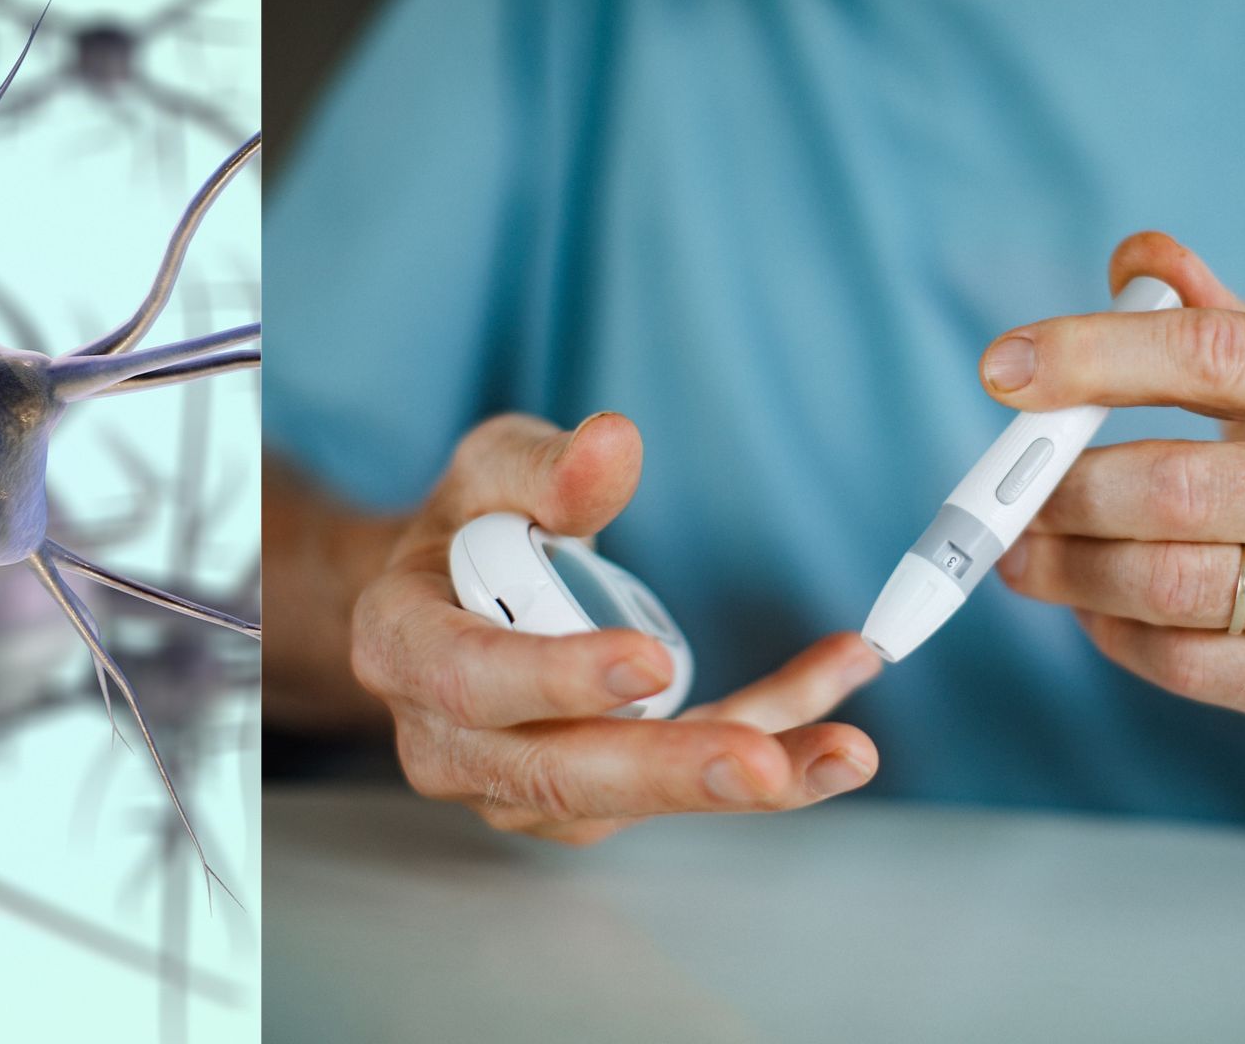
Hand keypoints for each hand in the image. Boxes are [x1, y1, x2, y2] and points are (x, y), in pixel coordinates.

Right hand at [350, 411, 881, 843]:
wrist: (451, 602)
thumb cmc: (468, 531)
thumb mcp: (492, 470)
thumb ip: (544, 465)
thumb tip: (614, 443)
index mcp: (401, 646)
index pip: (470, 678)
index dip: (555, 678)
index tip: (648, 661)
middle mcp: (448, 739)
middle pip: (555, 774)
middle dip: (668, 774)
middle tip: (764, 766)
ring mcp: (513, 784)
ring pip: (629, 800)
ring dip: (743, 775)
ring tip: (843, 751)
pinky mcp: (583, 802)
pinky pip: (676, 780)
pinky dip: (764, 737)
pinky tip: (834, 691)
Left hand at [984, 231, 1244, 738]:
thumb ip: (1216, 318)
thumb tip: (1135, 262)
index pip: (1212, 350)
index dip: (1091, 357)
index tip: (1003, 368)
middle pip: (1171, 488)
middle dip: (1061, 494)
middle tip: (1007, 499)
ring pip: (1166, 585)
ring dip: (1069, 570)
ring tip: (1026, 556)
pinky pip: (1187, 662)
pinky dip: (1113, 635)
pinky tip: (1095, 609)